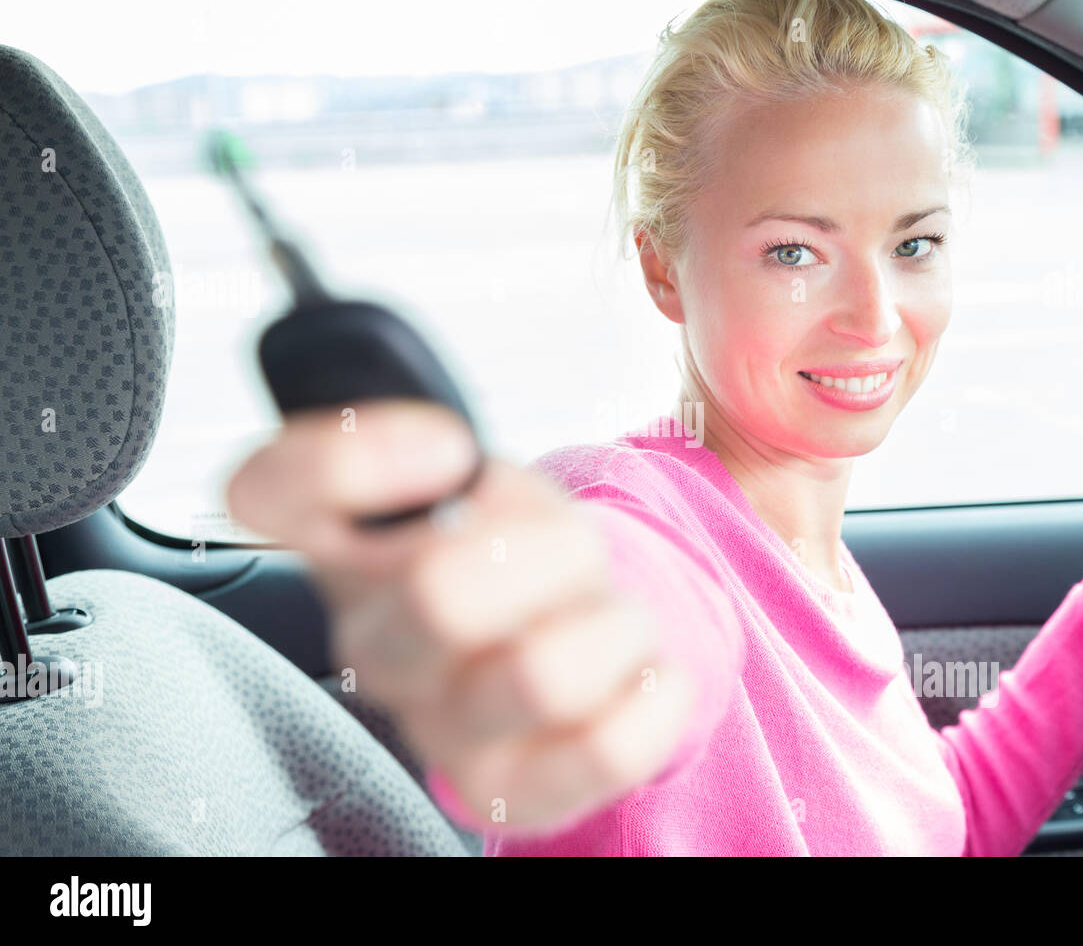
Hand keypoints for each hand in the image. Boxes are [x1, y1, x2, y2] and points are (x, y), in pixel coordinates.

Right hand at [224, 399, 695, 831]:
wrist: (571, 630)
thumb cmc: (519, 549)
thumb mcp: (486, 472)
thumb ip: (455, 452)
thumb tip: (452, 464)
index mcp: (347, 547)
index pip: (270, 492)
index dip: (350, 459)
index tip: (450, 449)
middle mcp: (372, 644)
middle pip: (439, 596)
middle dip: (552, 551)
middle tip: (575, 550)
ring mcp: (433, 728)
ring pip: (541, 678)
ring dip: (614, 625)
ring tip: (613, 620)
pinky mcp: (506, 793)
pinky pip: (603, 753)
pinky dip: (654, 697)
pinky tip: (644, 675)